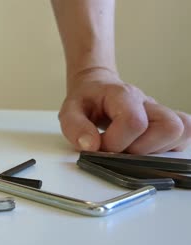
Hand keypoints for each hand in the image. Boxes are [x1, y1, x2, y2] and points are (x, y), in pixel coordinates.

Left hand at [58, 68, 190, 153]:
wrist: (97, 88)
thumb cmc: (86, 100)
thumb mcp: (70, 110)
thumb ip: (75, 127)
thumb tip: (90, 147)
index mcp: (124, 95)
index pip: (134, 122)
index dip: (116, 142)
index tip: (100, 146)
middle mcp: (148, 103)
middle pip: (169, 127)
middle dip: (142, 149)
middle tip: (120, 149)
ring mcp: (161, 113)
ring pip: (181, 132)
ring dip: (157, 150)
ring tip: (132, 149)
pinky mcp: (166, 125)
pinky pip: (183, 137)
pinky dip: (167, 149)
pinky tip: (145, 150)